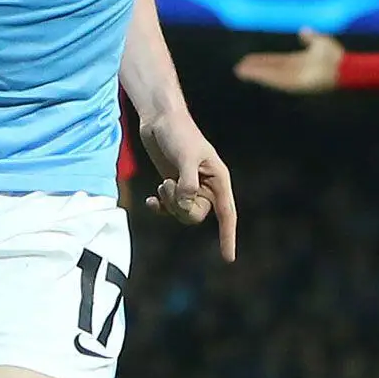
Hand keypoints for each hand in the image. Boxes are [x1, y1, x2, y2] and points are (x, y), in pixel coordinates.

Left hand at [138, 108, 239, 261]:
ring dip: (169, 204)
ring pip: (182, 213)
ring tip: (162, 183)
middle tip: (167, 187)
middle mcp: (207, 186)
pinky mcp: (174, 185)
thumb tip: (185, 204)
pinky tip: (150, 200)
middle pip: (197, 215)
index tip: (228, 258)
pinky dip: (160, 206)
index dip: (228, 236)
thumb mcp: (185, 157)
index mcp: (218, 179)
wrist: (159, 119)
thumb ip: (187, 183)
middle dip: (180, 208)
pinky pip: (170, 209)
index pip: (227, 214)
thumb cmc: (177, 133)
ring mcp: (190, 187)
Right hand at [234, 28, 344, 93]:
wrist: (344, 67)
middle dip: (255, 68)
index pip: (276, 61)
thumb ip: (311, 37)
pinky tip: (253, 74)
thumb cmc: (336, 57)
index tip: (250, 59)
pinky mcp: (294, 84)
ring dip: (255, 74)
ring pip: (269, 76)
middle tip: (239, 68)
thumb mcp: (321, 42)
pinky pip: (275, 79)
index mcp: (298, 61)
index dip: (263, 61)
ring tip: (240, 71)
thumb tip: (304, 30)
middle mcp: (293, 71)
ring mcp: (293, 78)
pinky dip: (263, 76)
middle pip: (270, 70)